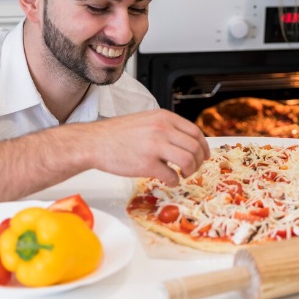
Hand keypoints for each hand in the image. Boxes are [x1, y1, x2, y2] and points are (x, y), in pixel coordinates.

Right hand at [82, 109, 209, 184]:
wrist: (94, 142)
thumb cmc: (118, 134)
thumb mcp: (147, 120)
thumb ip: (167, 127)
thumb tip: (187, 142)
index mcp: (164, 117)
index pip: (195, 132)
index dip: (204, 146)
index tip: (203, 155)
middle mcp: (162, 129)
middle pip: (195, 147)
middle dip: (199, 161)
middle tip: (192, 168)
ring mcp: (155, 146)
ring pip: (188, 160)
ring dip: (190, 171)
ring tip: (182, 174)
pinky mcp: (147, 164)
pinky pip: (172, 176)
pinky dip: (174, 181)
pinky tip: (169, 180)